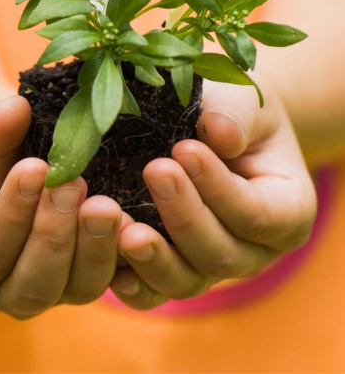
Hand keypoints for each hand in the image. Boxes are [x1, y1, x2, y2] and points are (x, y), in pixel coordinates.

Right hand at [0, 96, 122, 318]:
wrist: (12, 173)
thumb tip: (14, 109)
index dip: (11, 212)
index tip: (35, 168)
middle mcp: (6, 294)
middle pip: (34, 282)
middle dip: (55, 234)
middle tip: (74, 184)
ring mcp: (53, 295)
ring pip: (79, 287)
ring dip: (95, 247)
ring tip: (107, 204)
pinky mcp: (91, 285)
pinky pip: (117, 283)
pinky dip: (129, 257)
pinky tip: (138, 223)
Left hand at [110, 81, 317, 309]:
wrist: (205, 126)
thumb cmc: (230, 111)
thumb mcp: (243, 102)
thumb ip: (236, 116)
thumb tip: (219, 133)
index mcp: (286, 212)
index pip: (257, 214)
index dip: (220, 187)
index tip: (184, 149)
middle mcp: (251, 251)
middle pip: (220, 255)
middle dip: (184, 216)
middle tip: (153, 171)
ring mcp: (206, 267)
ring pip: (185, 281)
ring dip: (153, 258)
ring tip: (123, 227)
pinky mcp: (166, 271)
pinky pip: (150, 292)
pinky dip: (130, 283)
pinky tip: (109, 262)